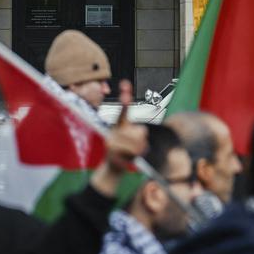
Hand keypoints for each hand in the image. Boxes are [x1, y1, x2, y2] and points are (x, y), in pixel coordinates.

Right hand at [90, 80, 145, 197]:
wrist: (112, 169)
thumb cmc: (124, 153)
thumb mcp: (132, 141)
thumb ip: (138, 133)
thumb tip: (141, 132)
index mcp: (118, 126)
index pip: (123, 111)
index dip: (125, 97)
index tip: (125, 84)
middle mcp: (112, 132)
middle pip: (140, 131)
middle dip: (143, 141)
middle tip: (137, 148)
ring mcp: (111, 143)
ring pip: (139, 143)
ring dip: (141, 150)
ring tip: (132, 154)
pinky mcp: (113, 155)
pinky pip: (132, 154)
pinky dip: (134, 158)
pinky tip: (128, 160)